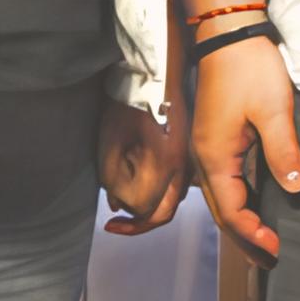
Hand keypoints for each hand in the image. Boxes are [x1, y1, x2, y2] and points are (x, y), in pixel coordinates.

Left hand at [97, 95, 189, 235]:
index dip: (126, 217)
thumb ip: (113, 182)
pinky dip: (159, 192)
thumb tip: (119, 203)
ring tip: (125, 205)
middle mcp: (185, 166)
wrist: (153, 74)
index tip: (109, 221)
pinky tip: (141, 185)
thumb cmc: (129, 103)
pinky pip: (177, 183)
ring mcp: (190, 159)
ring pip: (173, 198)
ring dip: (150, 207)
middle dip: (140, 224)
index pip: (146, 208)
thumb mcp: (110, 145)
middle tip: (117, 226)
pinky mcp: (189, 153)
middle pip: (166, 211)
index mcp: (166, 164)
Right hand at [187, 34, 299, 261]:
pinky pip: (227, 179)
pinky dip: (241, 198)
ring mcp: (210, 148)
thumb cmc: (249, 70)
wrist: (229, 34)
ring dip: (242, 220)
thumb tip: (295, 189)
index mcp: (215, 157)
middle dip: (245, 237)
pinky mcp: (218, 138)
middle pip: (223, 210)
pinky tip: (258, 203)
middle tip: (271, 260)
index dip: (253, 234)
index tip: (277, 250)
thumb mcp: (273, 112)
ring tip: (264, 241)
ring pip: (223, 196)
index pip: (231, 210)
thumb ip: (283, 152)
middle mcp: (206, 158)